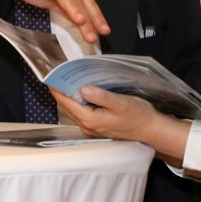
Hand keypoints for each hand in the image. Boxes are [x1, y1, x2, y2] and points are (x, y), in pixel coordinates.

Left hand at [52, 85, 190, 163]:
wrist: (150, 129)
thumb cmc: (137, 115)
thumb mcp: (120, 102)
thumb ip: (100, 95)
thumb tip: (82, 88)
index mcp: (89, 120)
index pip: (66, 102)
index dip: (57, 88)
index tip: (50, 74)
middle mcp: (87, 126)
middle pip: (68, 105)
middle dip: (61, 89)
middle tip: (59, 72)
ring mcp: (92, 127)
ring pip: (74, 108)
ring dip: (70, 94)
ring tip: (67, 78)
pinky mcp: (97, 125)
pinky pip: (82, 110)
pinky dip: (78, 100)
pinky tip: (82, 89)